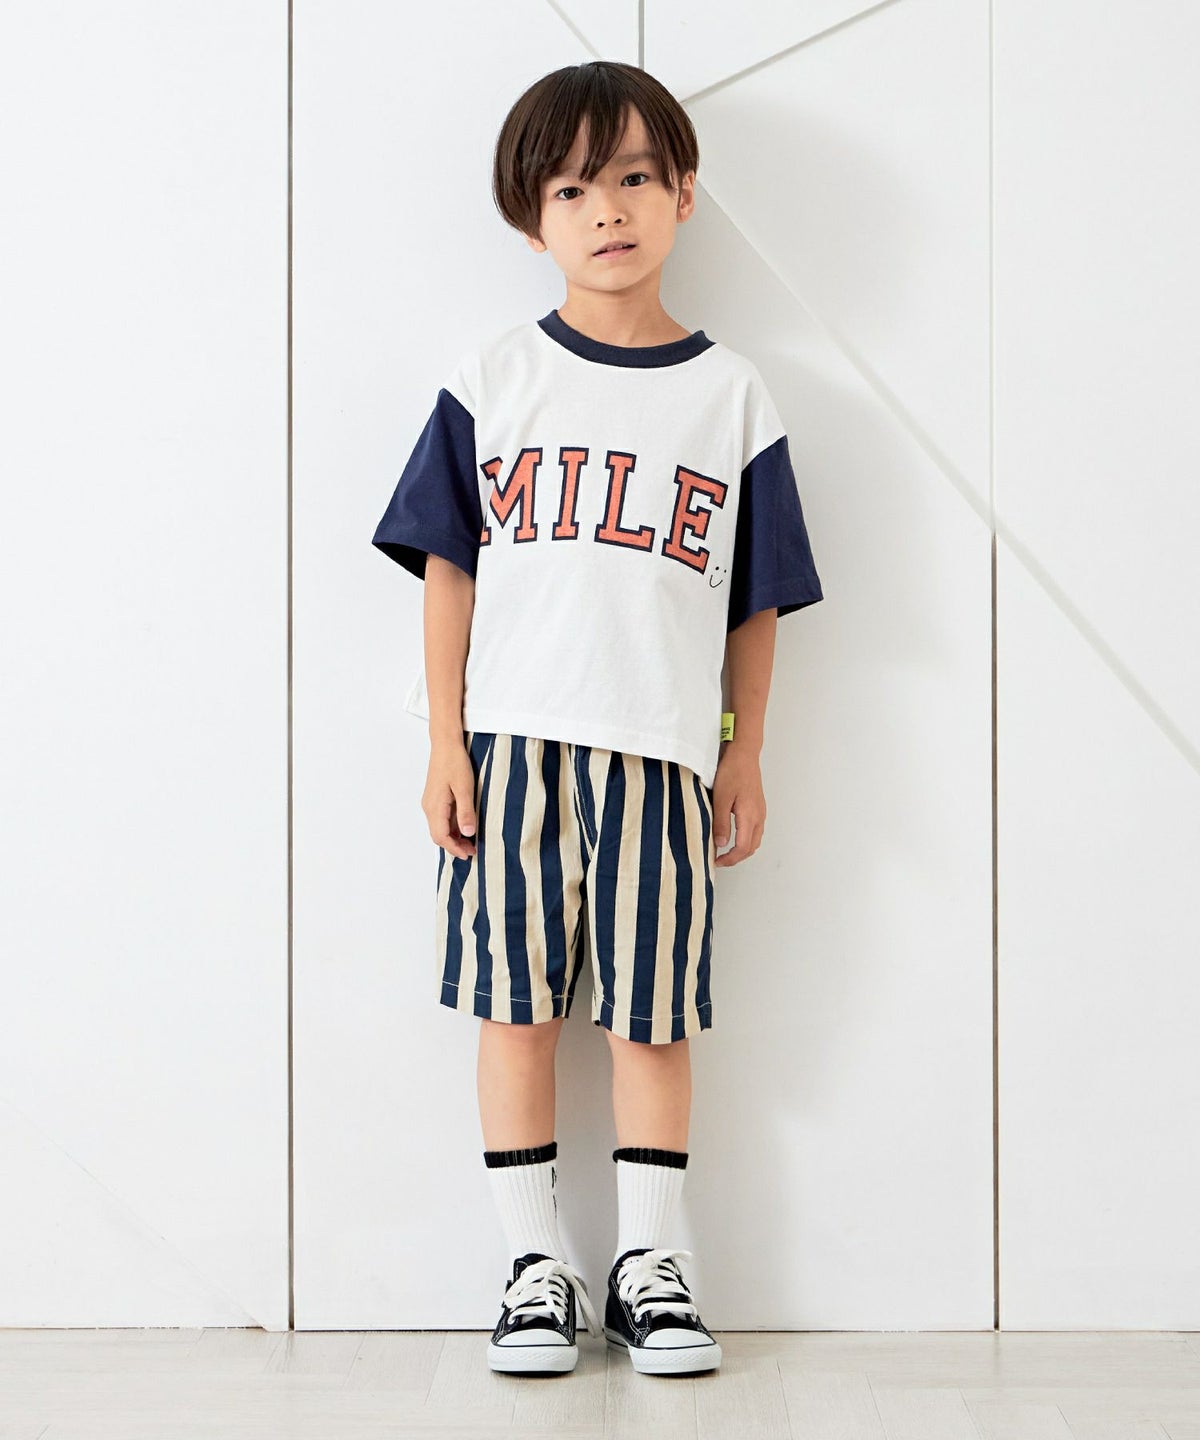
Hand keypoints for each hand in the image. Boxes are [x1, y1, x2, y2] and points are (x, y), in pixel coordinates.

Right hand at [423, 737, 477, 859]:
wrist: (445, 744)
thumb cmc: (455, 762)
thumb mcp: (465, 788)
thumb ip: (466, 812)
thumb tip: (468, 834)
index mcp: (435, 807)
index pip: (441, 837)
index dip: (455, 849)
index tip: (469, 854)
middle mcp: (429, 807)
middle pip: (438, 835)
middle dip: (454, 846)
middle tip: (473, 850)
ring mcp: (430, 803)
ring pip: (439, 828)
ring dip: (453, 837)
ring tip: (471, 841)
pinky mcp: (434, 798)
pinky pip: (441, 819)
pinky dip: (452, 827)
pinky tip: (464, 826)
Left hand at [711, 741, 765, 866]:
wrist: (744, 754)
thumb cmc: (732, 771)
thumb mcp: (721, 798)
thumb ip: (721, 823)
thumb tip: (721, 844)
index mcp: (750, 816)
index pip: (743, 848)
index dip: (730, 859)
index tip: (717, 861)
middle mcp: (759, 816)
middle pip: (752, 847)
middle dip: (737, 858)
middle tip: (720, 860)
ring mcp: (760, 812)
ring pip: (755, 839)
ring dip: (742, 849)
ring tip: (725, 850)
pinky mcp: (758, 806)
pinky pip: (755, 830)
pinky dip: (746, 839)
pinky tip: (733, 835)